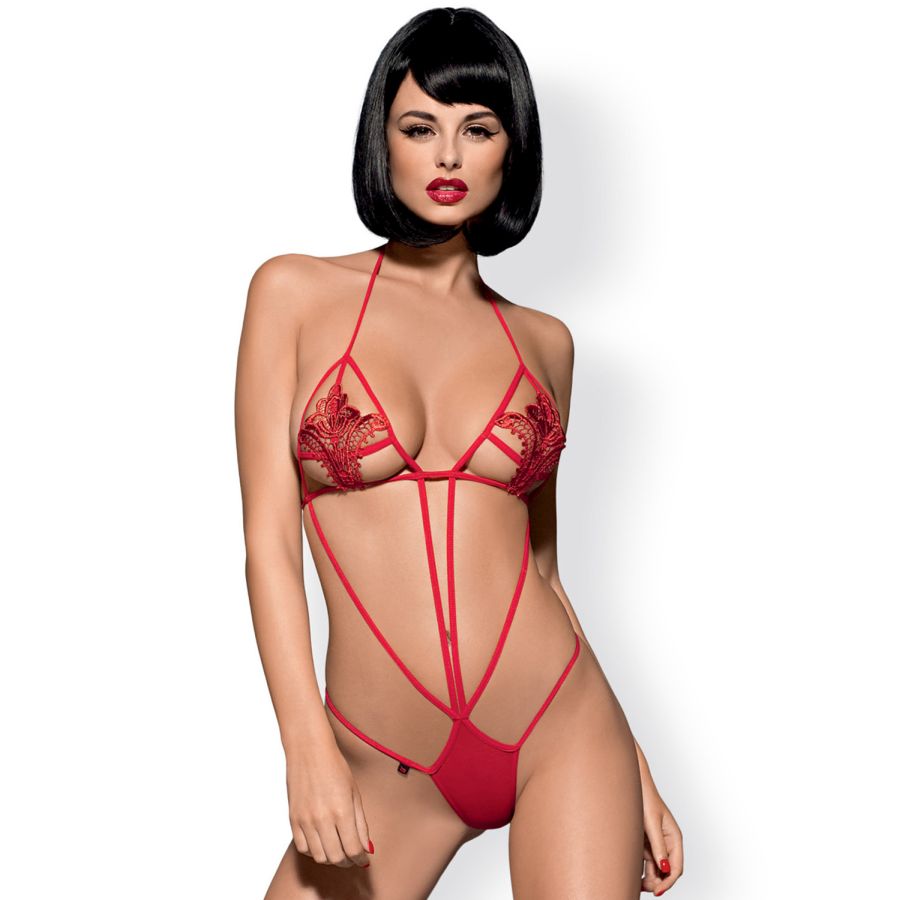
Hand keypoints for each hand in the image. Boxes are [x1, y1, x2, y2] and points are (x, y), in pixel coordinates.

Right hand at [285, 741, 373, 868]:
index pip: (353, 849)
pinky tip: (322, 843)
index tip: (364, 858)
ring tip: (339, 850)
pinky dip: (314, 851)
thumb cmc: (335, 767)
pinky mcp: (293, 819)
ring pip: (319, 856)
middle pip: (336, 857)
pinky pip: (303, 847)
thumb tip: (366, 848)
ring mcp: (305, 820)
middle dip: (347, 861)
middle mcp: (322, 819)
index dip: (360, 858)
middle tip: (353, 857)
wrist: (309, 750)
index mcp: (342, 811)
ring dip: (331, 858)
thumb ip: (360, 823)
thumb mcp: (355, 793)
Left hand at [639, 786, 682, 894]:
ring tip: (636, 883)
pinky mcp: (645, 842)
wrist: (632, 785)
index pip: (676, 867)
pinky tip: (633, 874)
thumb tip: (665, 868)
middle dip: (657, 882)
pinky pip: (646, 861)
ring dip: (649, 878)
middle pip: (666, 870)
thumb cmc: (645, 799)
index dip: (668, 881)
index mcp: (674, 838)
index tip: (657, 891)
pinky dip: (642, 869)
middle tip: (642, 887)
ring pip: (655, 868)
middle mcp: (667, 843)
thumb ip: (658, 846)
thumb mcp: (651, 823)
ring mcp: (656, 843)